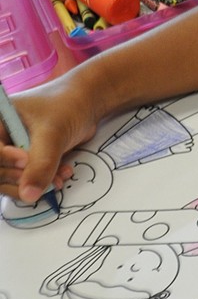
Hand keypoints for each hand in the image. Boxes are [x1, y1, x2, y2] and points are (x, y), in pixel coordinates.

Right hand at [0, 77, 99, 202]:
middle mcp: (2, 137)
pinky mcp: (28, 160)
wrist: (88, 103)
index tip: (26, 161)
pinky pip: (28, 179)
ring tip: (57, 180)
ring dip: (34, 184)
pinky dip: (44, 182)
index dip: (4, 159)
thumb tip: (28, 195)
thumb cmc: (67, 106)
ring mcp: (13, 149)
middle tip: (42, 181)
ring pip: (12, 179)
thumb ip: (40, 164)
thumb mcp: (52, 133)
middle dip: (20, 178)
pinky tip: (61, 176)